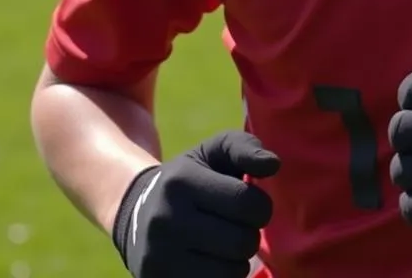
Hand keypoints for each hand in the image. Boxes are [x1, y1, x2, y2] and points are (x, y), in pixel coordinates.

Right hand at [111, 129, 278, 277]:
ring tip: (225, 244)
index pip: (246, 203)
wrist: (138, 213)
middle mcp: (166, 220)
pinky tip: (213, 262)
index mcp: (181, 182)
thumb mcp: (215, 150)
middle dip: (251, 233)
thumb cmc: (191, 176)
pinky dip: (224, 277)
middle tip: (238, 225)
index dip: (261, 205)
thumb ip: (246, 148)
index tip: (251, 203)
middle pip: (242, 241)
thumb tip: (273, 165)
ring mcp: (159, 257)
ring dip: (239, 260)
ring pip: (232, 272)